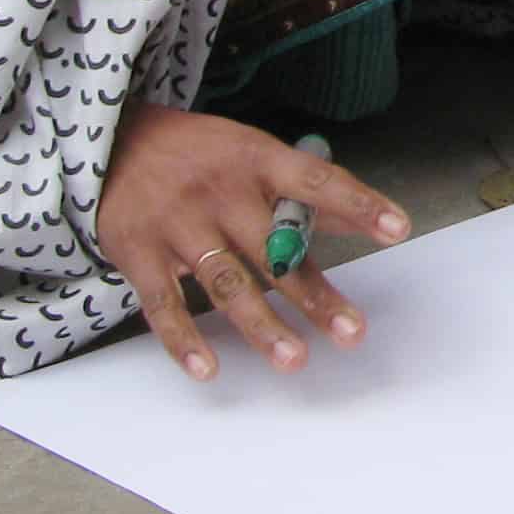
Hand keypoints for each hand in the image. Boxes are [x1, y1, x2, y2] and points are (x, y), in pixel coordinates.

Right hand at [101, 102, 409, 382]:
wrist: (115, 142)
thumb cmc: (202, 155)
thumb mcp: (254, 155)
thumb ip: (308, 192)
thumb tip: (368, 219)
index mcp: (257, 160)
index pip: (317, 181)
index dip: (359, 204)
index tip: (398, 229)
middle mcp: (221, 192)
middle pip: (275, 248)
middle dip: (315, 294)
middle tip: (351, 332)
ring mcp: (178, 223)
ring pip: (226, 281)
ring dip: (260, 324)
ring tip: (294, 359)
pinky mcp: (138, 252)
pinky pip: (163, 304)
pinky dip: (183, 340)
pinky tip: (208, 370)